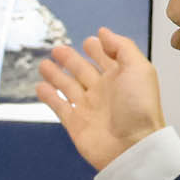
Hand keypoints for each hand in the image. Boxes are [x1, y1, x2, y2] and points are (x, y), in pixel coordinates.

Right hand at [37, 30, 165, 170]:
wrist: (132, 147)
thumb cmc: (139, 108)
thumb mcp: (138, 68)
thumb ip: (122, 47)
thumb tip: (104, 32)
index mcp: (122, 77)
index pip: (107, 58)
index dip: (98, 49)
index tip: (89, 40)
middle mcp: (104, 91)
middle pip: (83, 70)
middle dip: (71, 59)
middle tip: (58, 49)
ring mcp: (89, 108)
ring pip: (68, 86)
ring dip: (56, 75)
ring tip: (44, 64)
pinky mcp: (75, 123)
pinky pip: (59, 106)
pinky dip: (49, 96)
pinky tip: (41, 87)